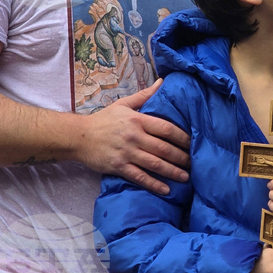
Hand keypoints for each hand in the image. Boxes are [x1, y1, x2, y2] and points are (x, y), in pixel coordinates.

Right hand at [74, 79, 190, 195]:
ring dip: (172, 171)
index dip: (182, 137)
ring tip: (186, 177)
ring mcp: (127, 153)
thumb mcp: (124, 104)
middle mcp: (134, 137)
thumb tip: (164, 81)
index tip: (194, 142)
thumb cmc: (104, 119)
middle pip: (163, 148)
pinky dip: (154, 184)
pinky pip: (140, 177)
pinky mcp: (118, 167)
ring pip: (154, 164)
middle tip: (194, 162)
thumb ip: (145, 95)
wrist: (78, 136)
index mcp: (138, 120)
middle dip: (181, 157)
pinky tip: (166, 190)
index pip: (166, 128)